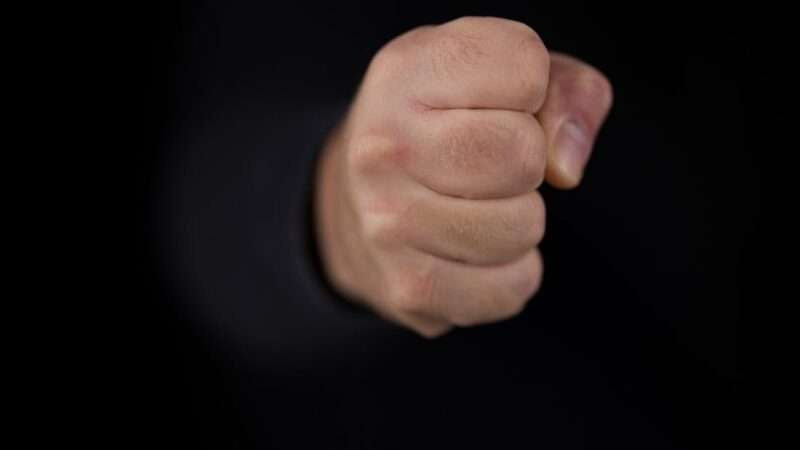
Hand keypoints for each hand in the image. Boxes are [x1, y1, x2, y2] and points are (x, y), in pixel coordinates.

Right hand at [314, 17, 612, 336]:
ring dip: (520, 219)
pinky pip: (513, 287)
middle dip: (529, 161)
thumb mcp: (498, 75)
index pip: (525, 67)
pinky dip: (510, 273)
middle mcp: (383, 146)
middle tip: (490, 162)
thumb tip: (566, 167)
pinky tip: (472, 249)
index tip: (497, 102)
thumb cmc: (444, 127)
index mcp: (404, 73)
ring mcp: (388, 224)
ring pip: (524, 227)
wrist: (354, 201)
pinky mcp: (408, 288)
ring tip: (478, 204)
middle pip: (523, 156)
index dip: (534, 87)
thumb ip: (564, 91)